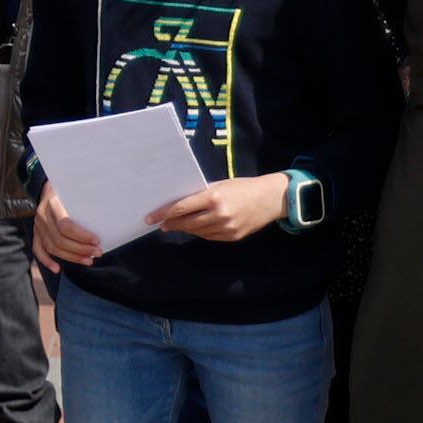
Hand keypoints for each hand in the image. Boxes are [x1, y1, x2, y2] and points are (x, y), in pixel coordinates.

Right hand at [32, 186, 101, 271]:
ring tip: (89, 260)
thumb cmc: (69, 189)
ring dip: (71, 257)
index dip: (82, 236)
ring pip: (52, 247)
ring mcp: (37, 225)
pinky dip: (47, 261)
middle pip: (59, 239)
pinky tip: (58, 269)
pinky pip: (38, 250)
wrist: (50, 186)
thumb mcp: (77, 190)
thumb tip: (111, 211)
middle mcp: (42, 215)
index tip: (97, 240)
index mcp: (52, 203)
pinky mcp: (36, 233)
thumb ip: (87, 200)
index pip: (65, 225)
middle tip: (98, 252)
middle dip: (81, 249)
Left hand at [149, 173, 289, 242]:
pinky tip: (195, 227)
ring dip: (184, 229)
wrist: (271, 199)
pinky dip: (200, 232)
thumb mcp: (220, 184)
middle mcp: (219, 214)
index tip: (150, 218)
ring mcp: (227, 228)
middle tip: (160, 224)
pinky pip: (209, 236)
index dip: (163, 214)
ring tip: (175, 225)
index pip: (181, 208)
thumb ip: (200, 193)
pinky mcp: (233, 237)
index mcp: (213, 197)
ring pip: (197, 232)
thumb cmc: (243, 187)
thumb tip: (178, 202)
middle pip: (186, 223)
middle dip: (171, 223)